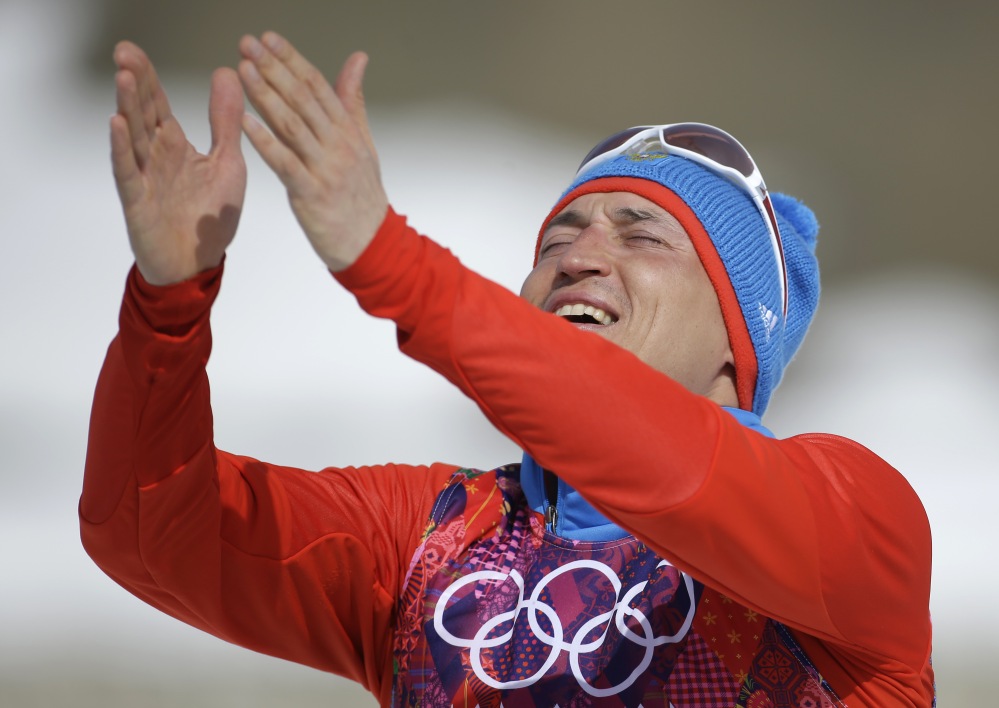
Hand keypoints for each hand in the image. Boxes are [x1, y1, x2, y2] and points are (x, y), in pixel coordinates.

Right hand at [110, 41, 246, 285]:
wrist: (199, 264)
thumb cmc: (210, 216)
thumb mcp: (227, 163)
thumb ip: (225, 122)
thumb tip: (227, 74)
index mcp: (175, 146)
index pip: (157, 105)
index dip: (147, 78)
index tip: (133, 50)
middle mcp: (155, 157)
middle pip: (142, 114)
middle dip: (134, 83)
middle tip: (124, 52)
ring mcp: (144, 178)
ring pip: (133, 137)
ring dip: (127, 107)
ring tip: (123, 78)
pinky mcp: (138, 201)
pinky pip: (128, 172)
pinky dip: (122, 149)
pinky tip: (116, 126)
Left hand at [238, 32, 387, 271]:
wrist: (373, 244)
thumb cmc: (363, 196)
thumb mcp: (364, 144)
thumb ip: (353, 101)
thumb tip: (358, 59)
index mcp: (348, 131)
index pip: (318, 86)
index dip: (292, 59)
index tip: (268, 38)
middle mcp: (338, 145)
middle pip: (303, 99)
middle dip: (273, 69)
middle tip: (247, 45)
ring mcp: (326, 169)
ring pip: (293, 126)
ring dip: (266, 96)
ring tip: (243, 71)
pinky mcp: (311, 194)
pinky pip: (286, 164)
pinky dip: (265, 142)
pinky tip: (246, 122)